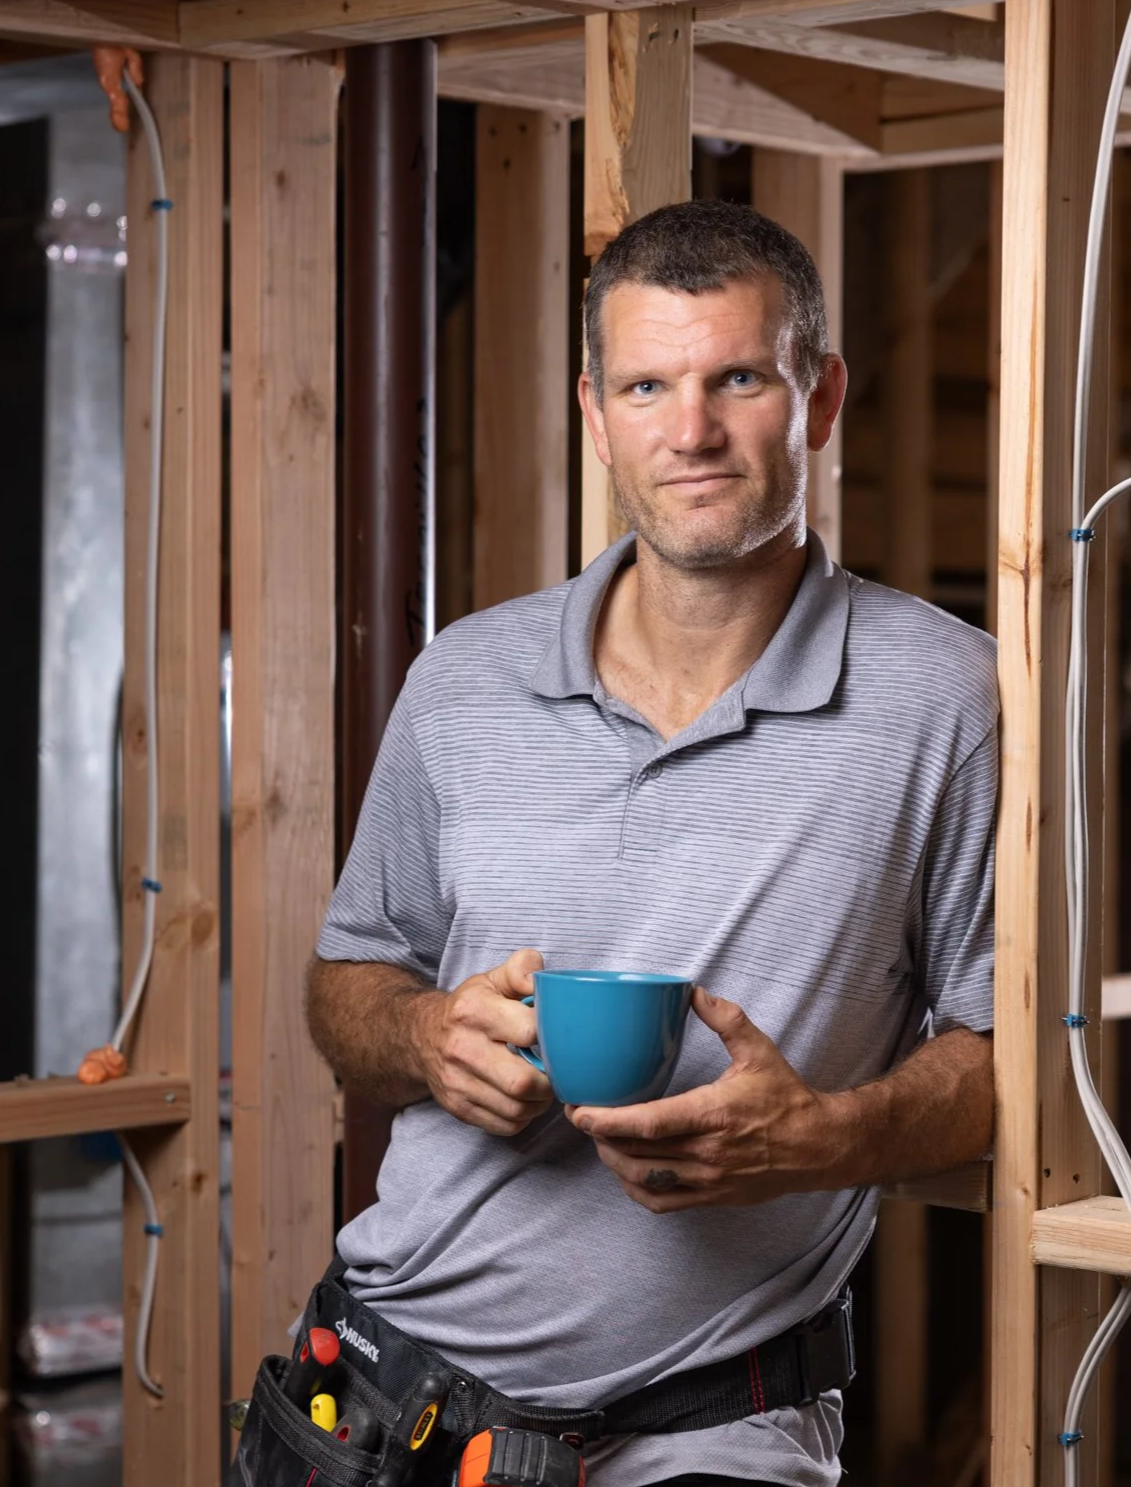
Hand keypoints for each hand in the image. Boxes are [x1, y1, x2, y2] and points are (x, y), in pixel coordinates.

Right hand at [415, 948, 553, 1135]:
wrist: (422, 1035)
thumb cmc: (471, 1006)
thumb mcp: (493, 978)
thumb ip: (522, 969)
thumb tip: (542, 980)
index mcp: (474, 1010)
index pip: (529, 1031)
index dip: (552, 1035)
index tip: (557, 1035)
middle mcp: (461, 1048)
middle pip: (523, 1082)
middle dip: (550, 1080)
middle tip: (557, 1070)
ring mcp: (457, 1082)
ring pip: (517, 1109)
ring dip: (540, 1102)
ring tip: (543, 1085)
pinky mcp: (458, 1107)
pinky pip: (505, 1125)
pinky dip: (523, 1117)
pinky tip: (525, 1099)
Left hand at [566, 987, 837, 1211]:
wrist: (819, 1146)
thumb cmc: (786, 1097)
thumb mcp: (759, 1050)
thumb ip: (725, 1018)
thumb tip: (693, 991)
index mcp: (713, 1114)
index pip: (649, 1123)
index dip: (608, 1121)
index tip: (580, 1110)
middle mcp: (707, 1153)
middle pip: (637, 1154)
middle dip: (600, 1138)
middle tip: (581, 1117)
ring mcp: (708, 1180)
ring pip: (644, 1180)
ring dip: (614, 1162)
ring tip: (599, 1140)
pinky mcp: (712, 1197)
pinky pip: (663, 1202)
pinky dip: (636, 1189)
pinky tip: (626, 1169)